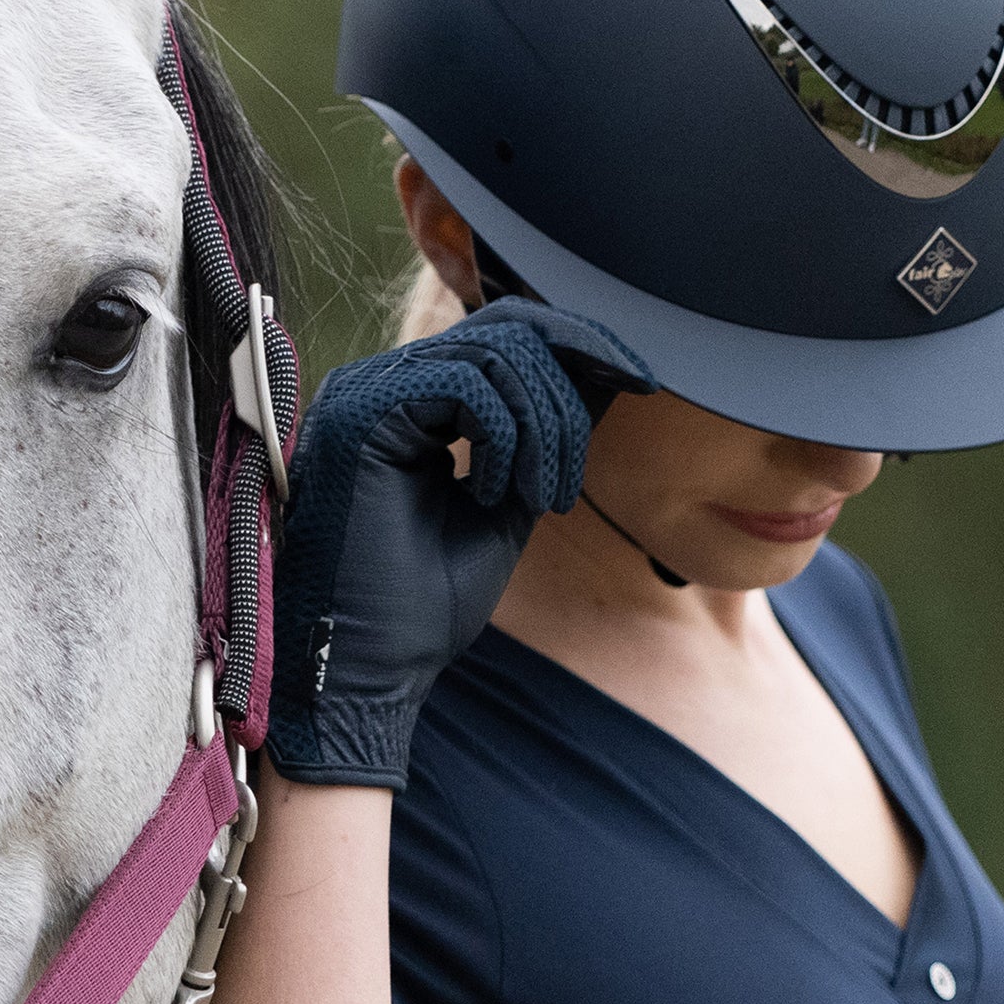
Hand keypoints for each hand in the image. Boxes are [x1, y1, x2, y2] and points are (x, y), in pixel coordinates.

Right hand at [266, 298, 654, 786]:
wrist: (374, 671)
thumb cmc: (427, 602)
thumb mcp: (510, 499)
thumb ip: (542, 434)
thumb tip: (603, 371)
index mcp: (409, 397)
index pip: (504, 331)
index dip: (578, 343)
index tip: (639, 380)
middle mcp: (381, 381)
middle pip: (506, 332)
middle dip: (565, 397)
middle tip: (567, 485)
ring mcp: (366, 390)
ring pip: (493, 353)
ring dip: (542, 428)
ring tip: (541, 498)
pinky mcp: (364, 412)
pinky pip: (466, 383)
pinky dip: (503, 437)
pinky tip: (491, 495)